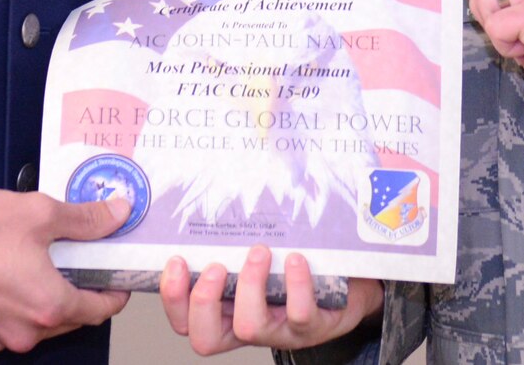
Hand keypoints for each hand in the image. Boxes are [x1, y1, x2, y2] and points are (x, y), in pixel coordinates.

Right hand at [0, 189, 131, 353]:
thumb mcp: (41, 213)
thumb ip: (86, 218)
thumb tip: (119, 213)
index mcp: (49, 306)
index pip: (100, 311)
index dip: (114, 293)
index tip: (118, 278)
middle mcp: (26, 331)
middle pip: (72, 319)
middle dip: (81, 292)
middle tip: (81, 262)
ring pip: (41, 323)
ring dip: (49, 299)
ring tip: (45, 264)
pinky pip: (11, 324)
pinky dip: (21, 305)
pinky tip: (14, 275)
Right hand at [159, 247, 382, 354]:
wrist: (350, 283)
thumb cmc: (295, 264)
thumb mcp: (260, 254)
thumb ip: (233, 237)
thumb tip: (211, 186)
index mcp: (226, 310)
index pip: (185, 321)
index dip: (173, 298)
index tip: (176, 260)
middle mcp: (248, 325)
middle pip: (205, 338)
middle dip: (203, 300)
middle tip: (218, 266)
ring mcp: (280, 330)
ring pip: (250, 327)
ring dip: (250, 284)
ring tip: (260, 250)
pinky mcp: (313, 327)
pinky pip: (300, 313)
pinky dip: (296, 283)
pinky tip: (296, 258)